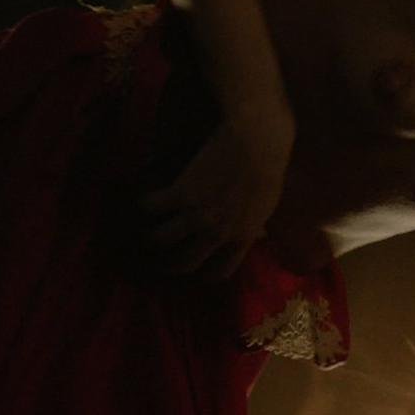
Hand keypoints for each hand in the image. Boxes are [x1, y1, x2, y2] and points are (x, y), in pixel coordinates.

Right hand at [143, 107, 294, 278]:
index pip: (221, 272)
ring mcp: (196, 214)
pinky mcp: (180, 192)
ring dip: (152, 236)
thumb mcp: (267, 207)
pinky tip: (146, 201)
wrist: (256, 142)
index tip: (201, 265)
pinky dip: (145, 204)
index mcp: (243, 238)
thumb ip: (253, 226)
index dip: (208, 271)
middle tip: (163, 259)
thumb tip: (257, 235)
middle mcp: (217, 233)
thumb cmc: (269, 170)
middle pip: (185, 264)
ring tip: (147, 232)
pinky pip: (151, 207)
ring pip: (160, 239)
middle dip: (171, 265)